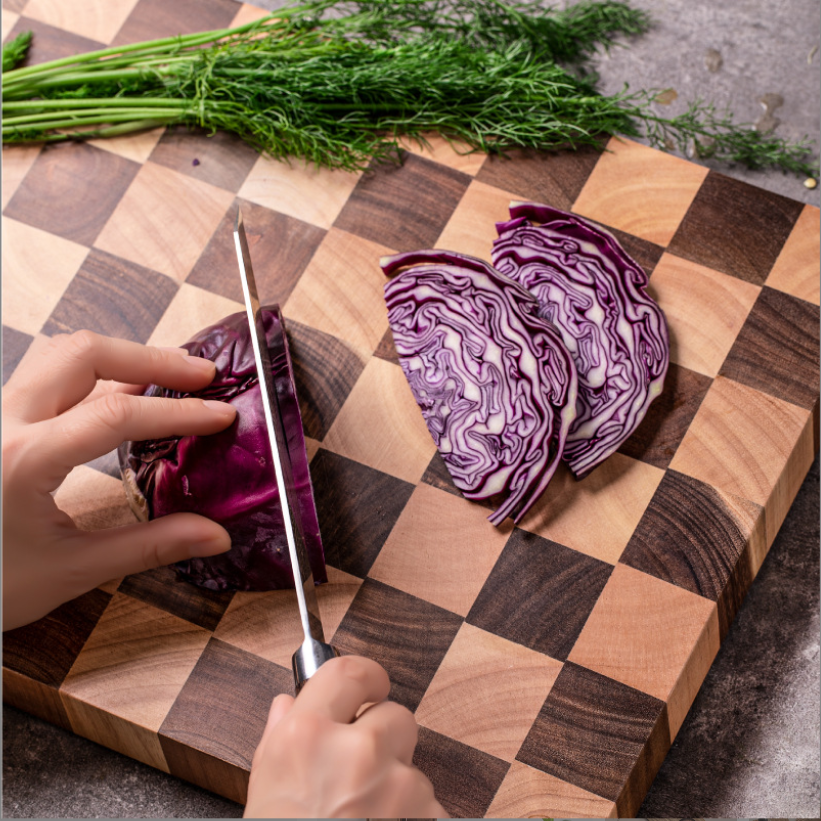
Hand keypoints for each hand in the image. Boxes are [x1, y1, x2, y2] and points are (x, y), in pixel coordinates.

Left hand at [2, 330, 237, 630]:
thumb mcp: (71, 570)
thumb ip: (150, 547)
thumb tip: (212, 536)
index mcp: (22, 461)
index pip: (116, 414)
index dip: (178, 412)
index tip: (219, 415)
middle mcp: (2, 423)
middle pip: (84, 354)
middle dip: (152, 357)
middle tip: (201, 375)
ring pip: (62, 354)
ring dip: (122, 354)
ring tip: (169, 374)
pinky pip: (48, 375)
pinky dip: (96, 372)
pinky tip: (125, 390)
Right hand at [245, 655, 446, 818]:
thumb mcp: (264, 792)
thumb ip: (280, 738)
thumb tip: (287, 704)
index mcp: (306, 737)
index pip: (350, 670)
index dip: (365, 677)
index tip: (369, 686)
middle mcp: (355, 751)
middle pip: (396, 715)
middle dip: (385, 741)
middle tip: (361, 775)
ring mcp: (396, 786)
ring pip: (415, 767)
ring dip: (399, 789)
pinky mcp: (427, 817)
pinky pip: (431, 806)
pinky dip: (415, 820)